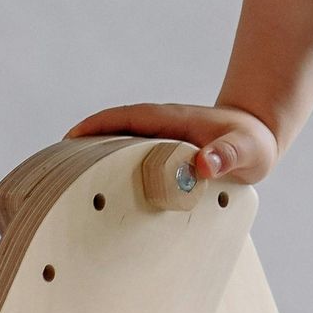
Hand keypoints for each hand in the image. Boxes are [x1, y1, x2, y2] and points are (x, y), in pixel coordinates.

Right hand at [64, 102, 279, 184]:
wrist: (258, 137)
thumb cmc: (251, 143)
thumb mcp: (246, 151)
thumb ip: (228, 155)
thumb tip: (202, 164)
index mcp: (172, 121)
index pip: (127, 119)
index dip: (97, 127)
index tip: (71, 140)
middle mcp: (159, 127)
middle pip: (112, 131)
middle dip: (83, 144)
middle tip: (54, 169)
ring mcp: (158, 140)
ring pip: (118, 145)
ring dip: (94, 159)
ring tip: (67, 184)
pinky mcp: (161, 154)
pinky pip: (129, 157)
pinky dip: (111, 169)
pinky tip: (100, 193)